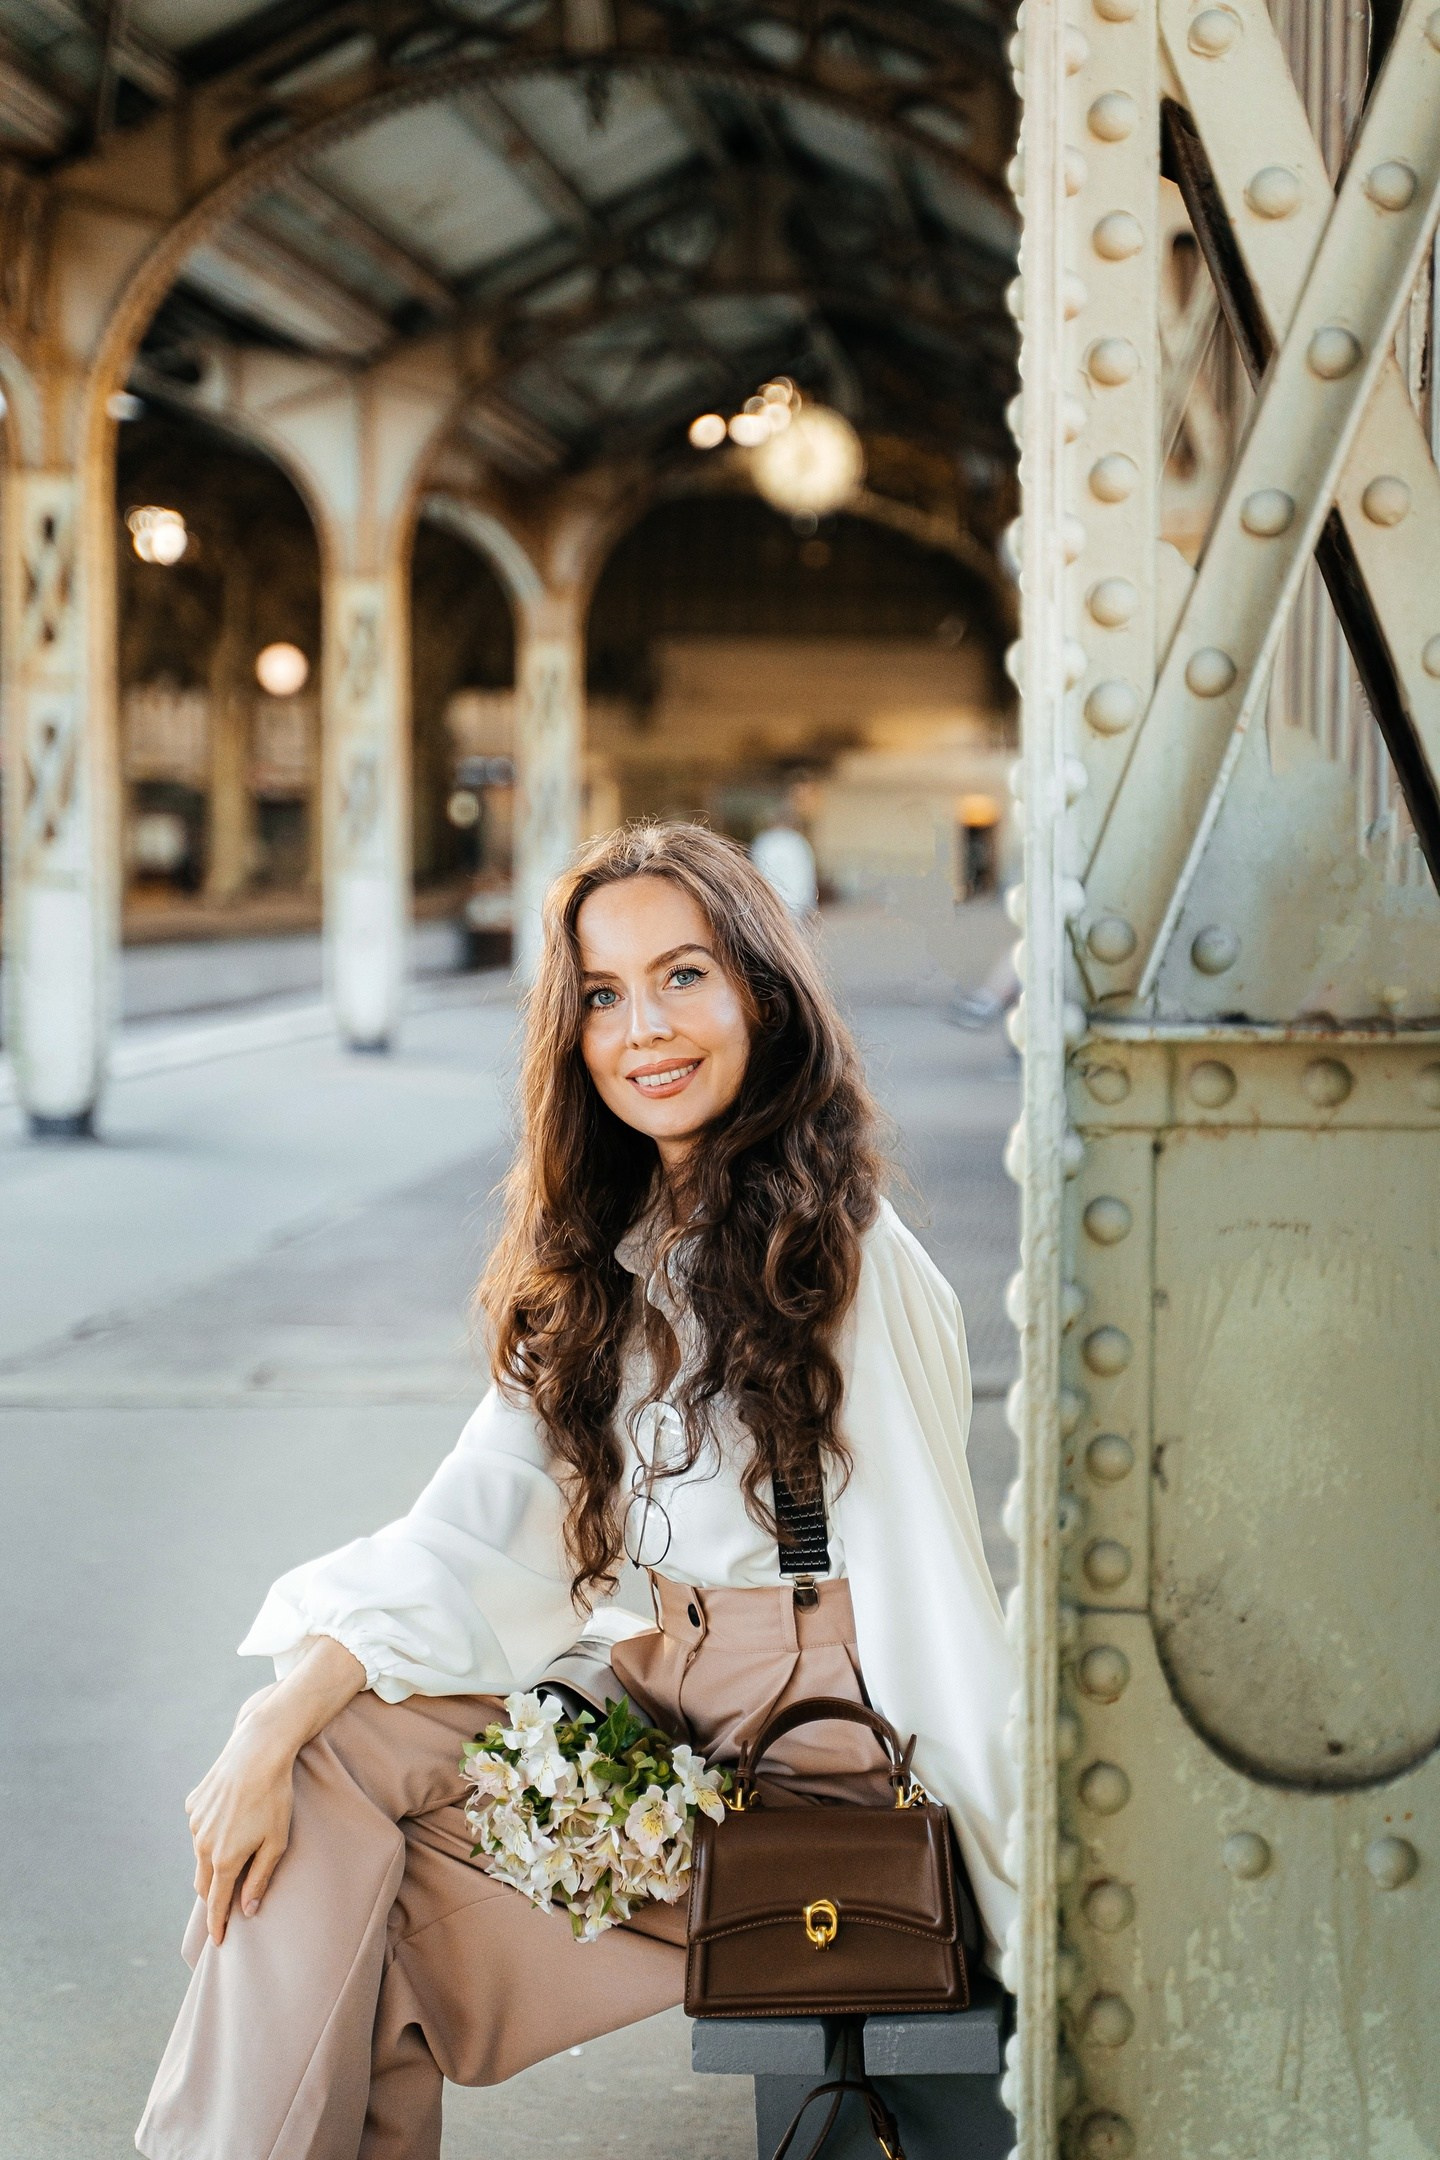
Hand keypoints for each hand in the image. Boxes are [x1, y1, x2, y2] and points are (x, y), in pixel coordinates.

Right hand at [185, 1716, 295, 1945]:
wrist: (258, 1750)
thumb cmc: (275, 1797)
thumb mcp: (276, 1842)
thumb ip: (260, 1879)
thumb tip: (247, 1909)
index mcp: (224, 1859)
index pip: (216, 1903)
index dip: (217, 1924)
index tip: (217, 1941)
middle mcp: (202, 1844)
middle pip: (204, 1882)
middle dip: (212, 1896)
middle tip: (224, 1906)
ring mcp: (194, 1823)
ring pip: (200, 1854)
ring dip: (213, 1861)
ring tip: (232, 1854)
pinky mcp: (193, 1803)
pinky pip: (199, 1827)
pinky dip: (209, 1832)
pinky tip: (228, 1819)